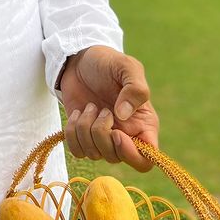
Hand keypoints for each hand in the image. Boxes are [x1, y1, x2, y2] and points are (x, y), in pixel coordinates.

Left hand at [59, 45, 158, 171]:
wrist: (80, 60)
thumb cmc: (109, 62)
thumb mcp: (127, 67)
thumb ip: (135, 89)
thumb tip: (123, 116)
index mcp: (144, 124)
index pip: (147, 159)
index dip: (131, 154)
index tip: (116, 133)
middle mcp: (126, 135)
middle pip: (117, 158)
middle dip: (102, 135)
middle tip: (102, 110)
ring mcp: (103, 137)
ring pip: (94, 154)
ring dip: (86, 129)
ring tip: (89, 106)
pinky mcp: (83, 136)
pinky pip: (77, 151)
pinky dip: (73, 133)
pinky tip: (78, 113)